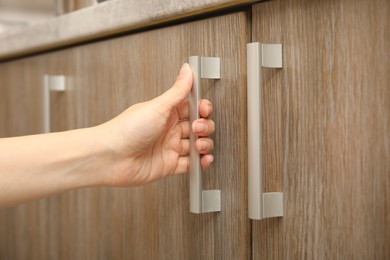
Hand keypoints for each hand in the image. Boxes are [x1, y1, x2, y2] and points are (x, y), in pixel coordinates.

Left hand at [99, 63, 214, 186]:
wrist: (109, 157)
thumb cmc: (127, 129)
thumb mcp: (158, 106)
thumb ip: (178, 90)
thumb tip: (187, 69)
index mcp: (166, 113)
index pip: (192, 107)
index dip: (202, 108)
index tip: (204, 110)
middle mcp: (168, 129)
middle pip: (197, 126)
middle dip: (204, 127)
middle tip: (196, 129)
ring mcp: (169, 148)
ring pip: (196, 146)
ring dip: (204, 144)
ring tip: (200, 145)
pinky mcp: (168, 165)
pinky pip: (190, 165)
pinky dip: (200, 163)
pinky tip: (203, 160)